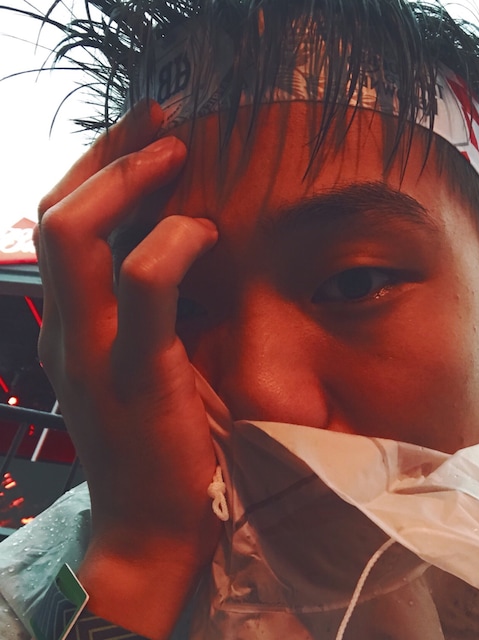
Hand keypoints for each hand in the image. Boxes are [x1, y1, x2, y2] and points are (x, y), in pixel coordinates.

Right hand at [35, 101, 227, 637]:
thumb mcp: (140, 368)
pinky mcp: (137, 373)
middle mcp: (67, 332)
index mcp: (70, 328)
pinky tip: (205, 233)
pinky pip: (145, 284)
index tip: (144, 134)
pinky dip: (172, 242)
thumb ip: (147, 317)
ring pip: (79, 236)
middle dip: (107, 155)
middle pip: (56, 213)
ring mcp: (92, 352)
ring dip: (129, 181)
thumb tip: (178, 255)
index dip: (97, 170)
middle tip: (160, 122)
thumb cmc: (159, 444)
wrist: (152, 527)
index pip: (59, 227)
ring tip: (177, 153)